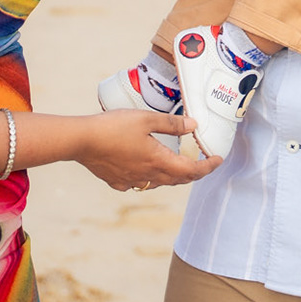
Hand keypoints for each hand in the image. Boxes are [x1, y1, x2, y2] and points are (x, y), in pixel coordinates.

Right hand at [77, 109, 220, 190]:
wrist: (82, 141)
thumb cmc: (114, 127)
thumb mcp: (146, 118)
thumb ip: (172, 123)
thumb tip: (194, 125)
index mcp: (158, 161)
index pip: (191, 170)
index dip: (208, 167)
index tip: (218, 160)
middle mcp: (148, 175)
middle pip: (178, 179)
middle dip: (194, 173)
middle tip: (203, 163)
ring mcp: (131, 181)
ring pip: (159, 183)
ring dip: (173, 176)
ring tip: (177, 165)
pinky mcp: (117, 181)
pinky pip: (139, 183)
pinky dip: (148, 177)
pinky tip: (144, 168)